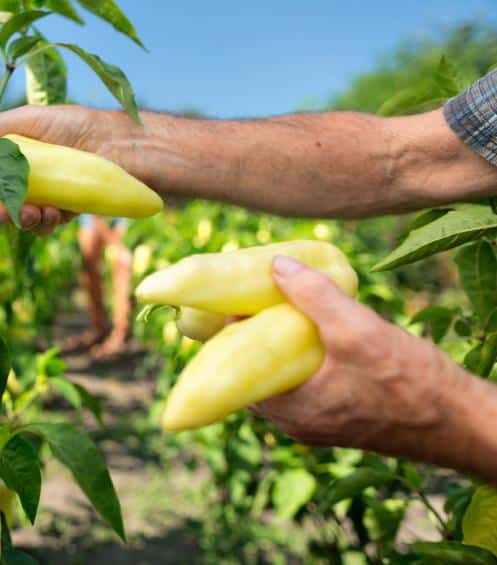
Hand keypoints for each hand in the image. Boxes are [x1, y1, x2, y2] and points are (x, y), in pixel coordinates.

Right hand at [0, 105, 130, 233]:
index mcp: (15, 152)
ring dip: (20, 218)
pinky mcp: (65, 210)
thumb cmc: (77, 125)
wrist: (119, 145)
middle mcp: (28, 175)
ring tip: (32, 211)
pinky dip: (44, 223)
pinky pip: (45, 225)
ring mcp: (46, 195)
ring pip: (20, 217)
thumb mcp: (31, 119)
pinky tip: (54, 213)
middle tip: (2, 209)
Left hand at [254, 256, 471, 458]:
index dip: (231, 333)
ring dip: (280, 349)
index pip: (234, 368)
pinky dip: (302, 362)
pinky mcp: (337, 420)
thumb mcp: (357, 330)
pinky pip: (304, 387)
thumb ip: (314, 296)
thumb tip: (276, 265)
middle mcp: (295, 424)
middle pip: (254, 373)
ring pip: (281, 380)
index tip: (236, 301)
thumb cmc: (411, 383)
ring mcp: (316, 425)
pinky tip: (316, 336)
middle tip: (259, 302)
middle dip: (253, 337)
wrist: (461, 423)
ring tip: (285, 312)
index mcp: (288, 410)